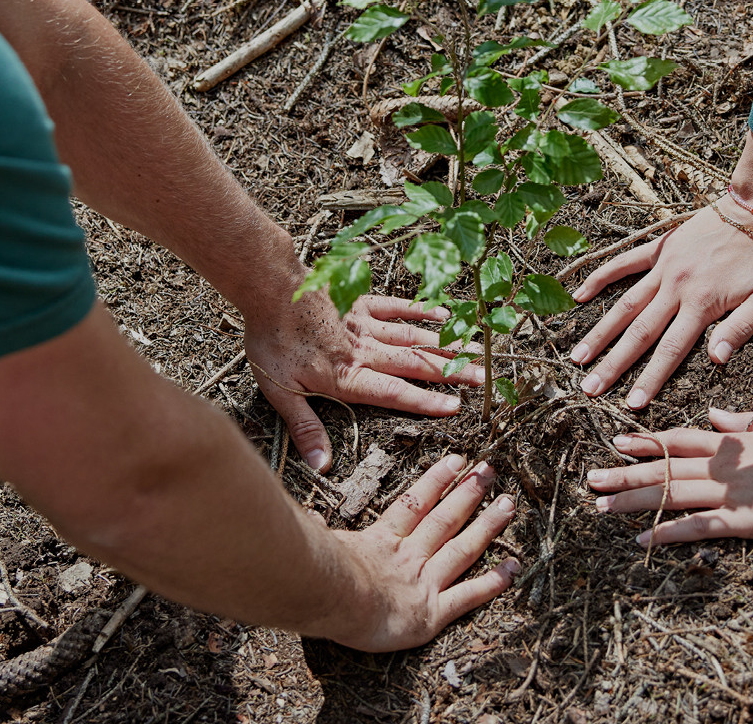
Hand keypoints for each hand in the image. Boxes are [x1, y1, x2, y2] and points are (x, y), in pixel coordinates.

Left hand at [246, 291, 482, 472]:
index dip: (425, 402)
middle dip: (451, 373)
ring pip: (413, 337)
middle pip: (414, 365)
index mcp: (347, 376)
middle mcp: (365, 350)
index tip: (456, 407)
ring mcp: (366, 323)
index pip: (394, 394)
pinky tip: (443, 315)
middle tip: (483, 380)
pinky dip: (421, 312)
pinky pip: (398, 307)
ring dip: (445, 346)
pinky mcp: (362, 301)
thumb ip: (304, 427)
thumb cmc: (271, 340)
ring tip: (475, 351)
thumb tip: (320, 465)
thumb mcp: (279, 391)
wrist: (269, 287)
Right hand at [326, 454, 519, 651]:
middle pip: (445, 520)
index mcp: (381, 541)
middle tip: (490, 471)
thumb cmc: (317, 572)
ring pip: (463, 549)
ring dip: (488, 526)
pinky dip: (493, 582)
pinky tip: (514, 567)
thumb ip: (319, 534)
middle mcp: (408, 557)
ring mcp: (423, 582)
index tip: (456, 460)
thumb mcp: (316, 546)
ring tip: (509, 504)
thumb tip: (310, 522)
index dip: (436, 481)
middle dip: (469, 494)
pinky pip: (468, 596)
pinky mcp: (433, 612)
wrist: (331, 595)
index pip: (414, 504)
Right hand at [569, 204, 752, 408]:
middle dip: (613, 364)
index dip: (650, 378)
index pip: (671, 350)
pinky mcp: (659, 247)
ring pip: (624, 303)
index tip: (631, 404)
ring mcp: (664, 266)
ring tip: (577, 356)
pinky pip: (623, 263)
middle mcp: (677, 287)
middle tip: (589, 388)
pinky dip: (600, 278)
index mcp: (704, 304)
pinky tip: (578, 296)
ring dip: (600, 331)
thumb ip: (740, 328)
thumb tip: (715, 359)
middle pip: (639, 333)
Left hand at [584, 409, 752, 543]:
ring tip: (601, 505)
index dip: (647, 441)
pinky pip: (695, 527)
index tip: (618, 441)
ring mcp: (728, 493)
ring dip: (633, 500)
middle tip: (591, 479)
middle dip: (625, 473)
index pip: (678, 440)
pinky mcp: (741, 520)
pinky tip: (641, 539)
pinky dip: (666, 532)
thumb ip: (744, 421)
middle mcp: (721, 466)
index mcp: (731, 443)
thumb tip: (715, 417)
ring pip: (669, 494)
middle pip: (663, 468)